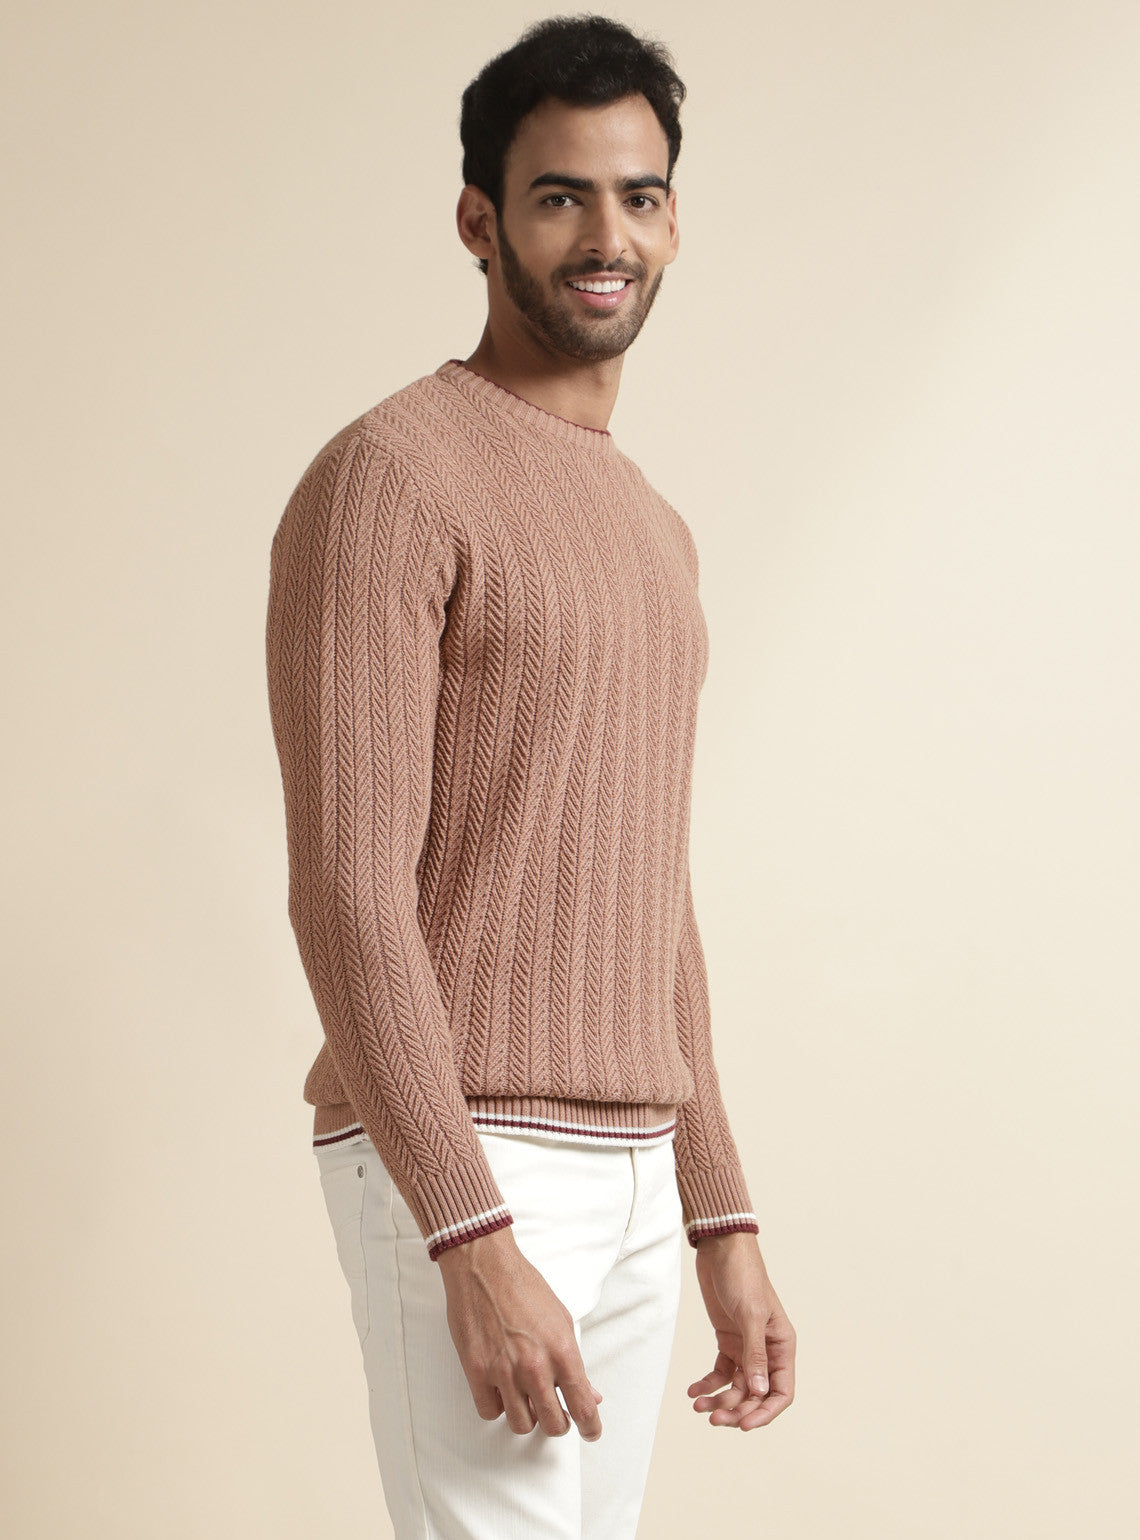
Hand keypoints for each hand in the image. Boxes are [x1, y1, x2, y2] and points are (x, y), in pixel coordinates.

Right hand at [437, 1226, 604, 1439]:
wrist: (484, 1265)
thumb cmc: (524, 1287)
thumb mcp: (561, 1319)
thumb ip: (574, 1360)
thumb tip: (591, 1394)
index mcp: (562, 1351)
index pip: (583, 1406)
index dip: (591, 1426)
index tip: (591, 1432)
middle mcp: (535, 1366)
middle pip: (553, 1424)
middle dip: (559, 1423)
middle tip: (556, 1414)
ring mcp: (503, 1371)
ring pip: (521, 1424)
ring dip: (528, 1416)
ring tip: (527, 1399)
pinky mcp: (476, 1371)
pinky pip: (490, 1412)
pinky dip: (497, 1406)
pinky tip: (501, 1390)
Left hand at [687, 1232, 794, 1429]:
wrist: (720, 1248)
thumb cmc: (743, 1275)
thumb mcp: (749, 1314)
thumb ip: (754, 1354)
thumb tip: (759, 1391)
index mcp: (782, 1345)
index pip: (781, 1392)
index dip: (765, 1413)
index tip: (743, 1425)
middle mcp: (767, 1350)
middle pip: (756, 1394)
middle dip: (737, 1409)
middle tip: (713, 1418)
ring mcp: (746, 1347)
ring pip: (736, 1387)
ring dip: (720, 1400)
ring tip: (699, 1406)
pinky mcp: (727, 1341)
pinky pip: (720, 1372)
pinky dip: (708, 1384)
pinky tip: (693, 1391)